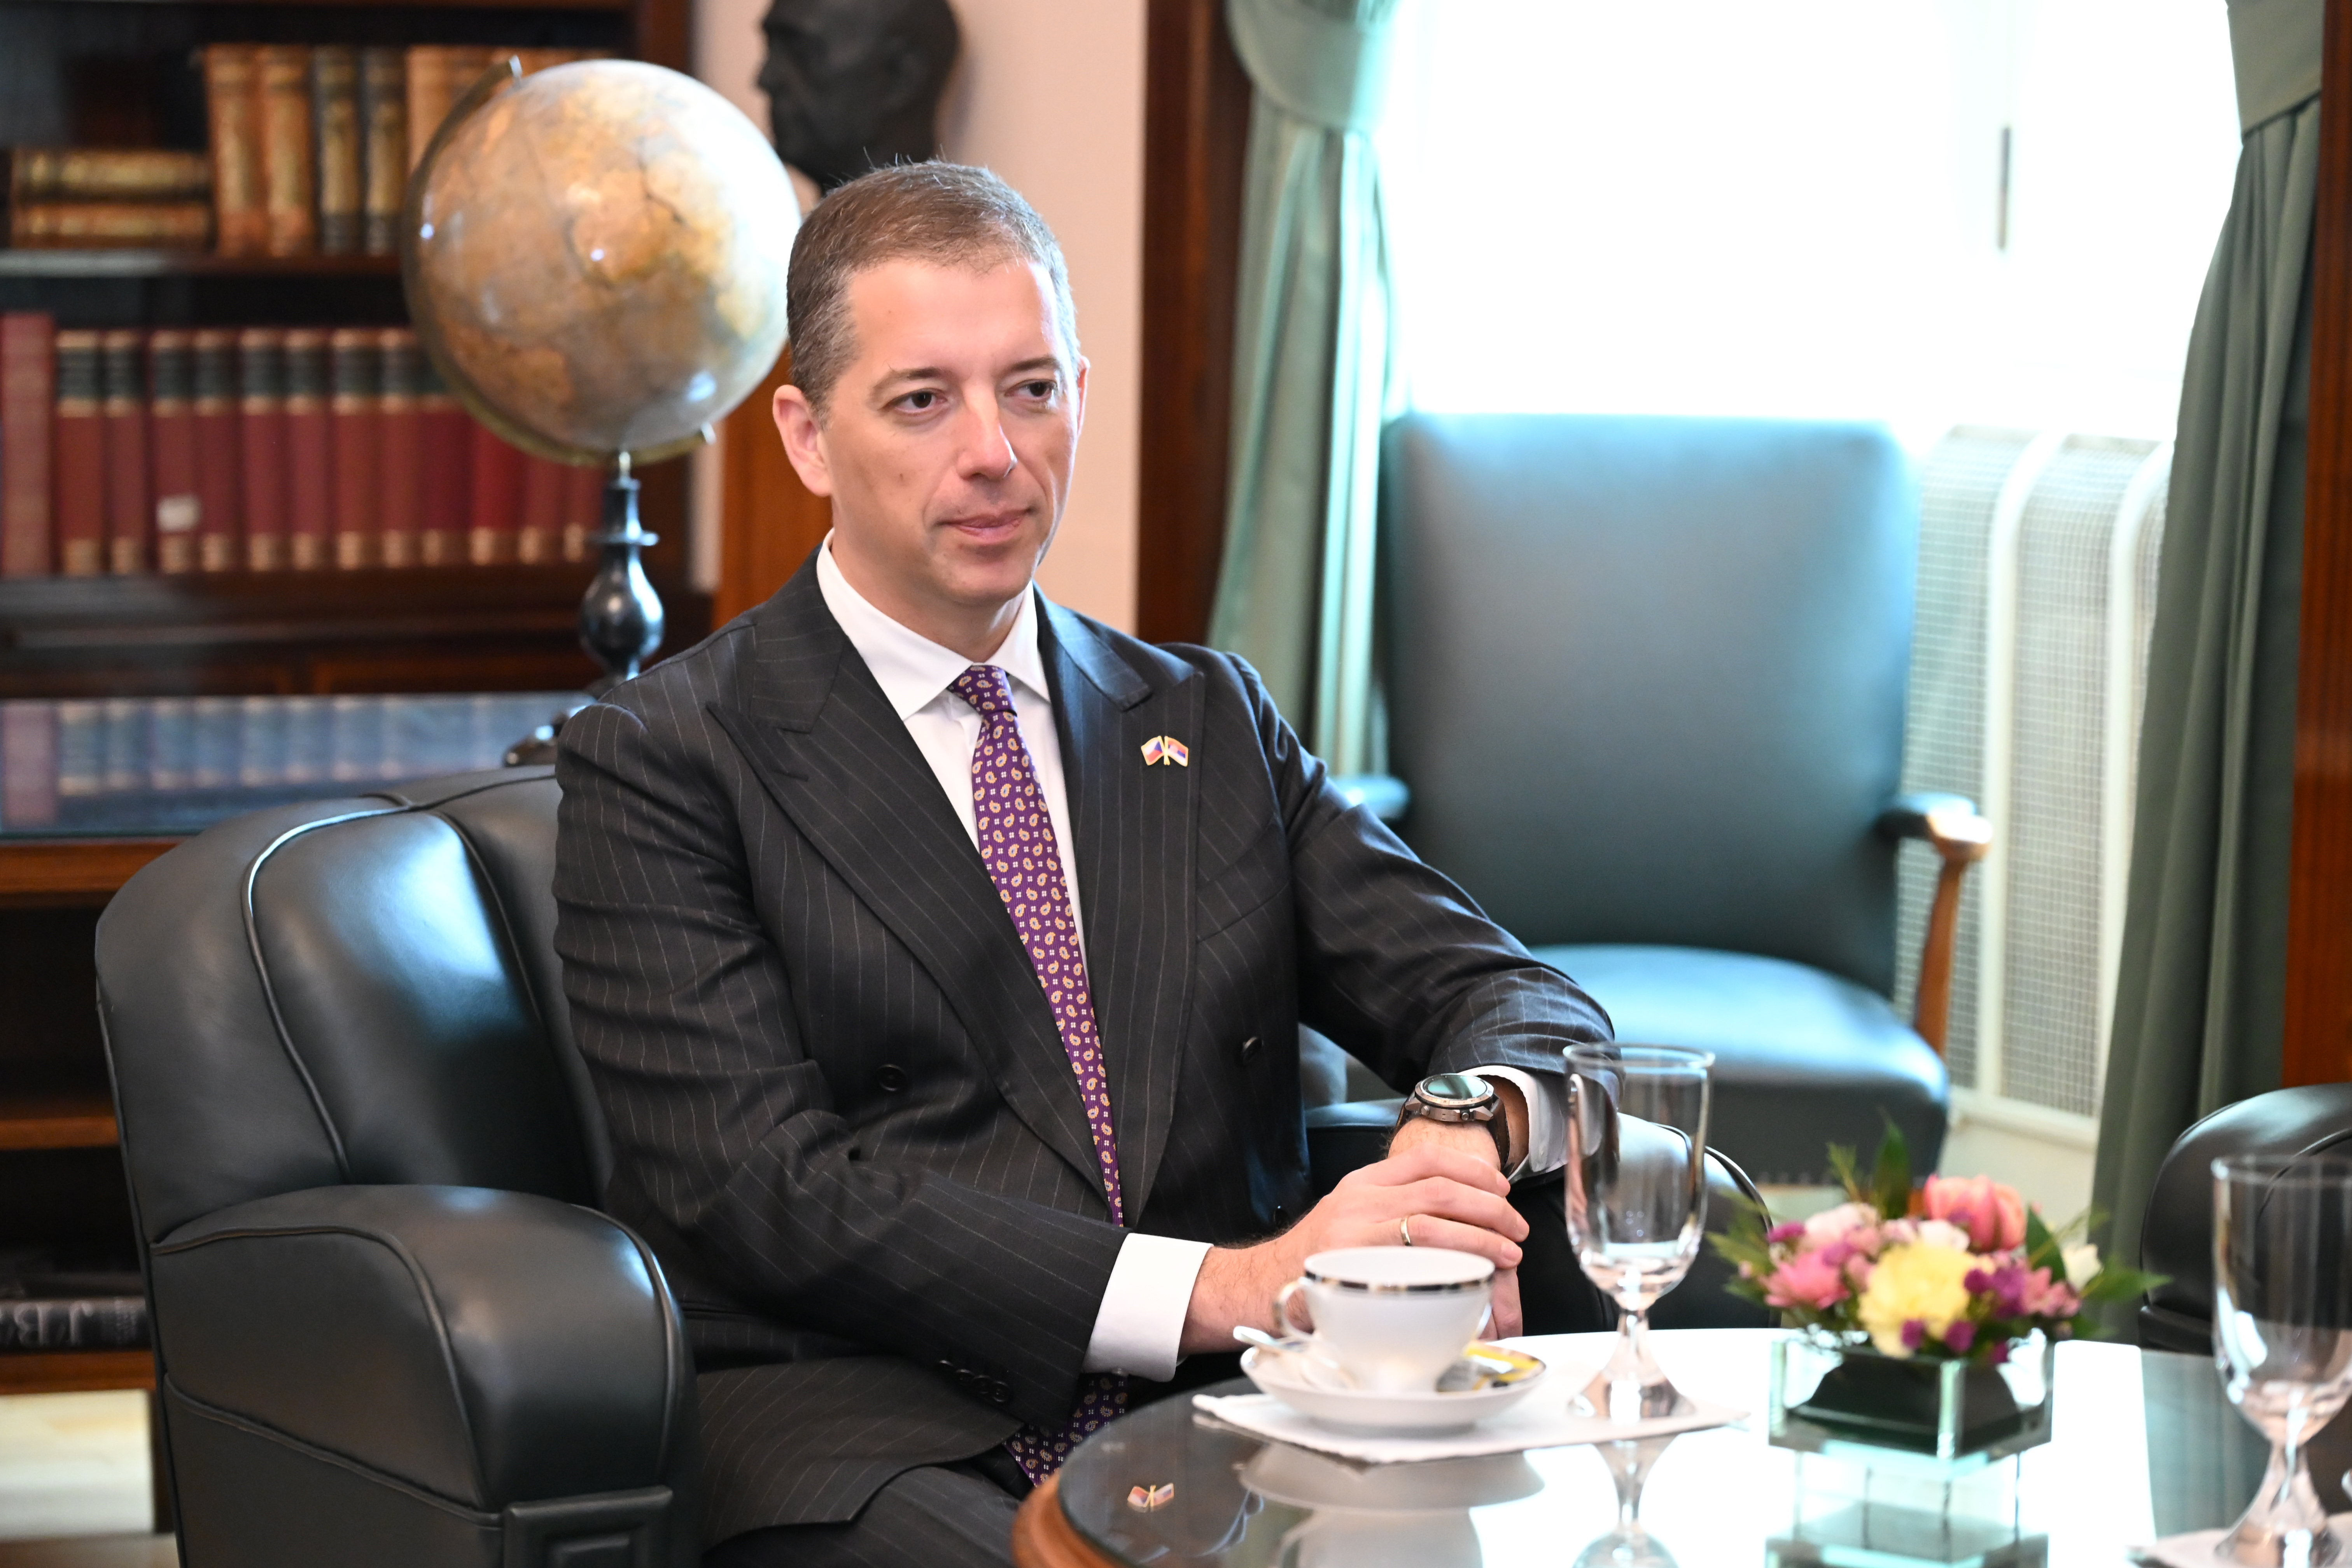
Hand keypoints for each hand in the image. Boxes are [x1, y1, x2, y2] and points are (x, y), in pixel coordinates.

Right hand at [1178, 1142, 1529, 1353]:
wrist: (1257, 1286)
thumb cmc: (1313, 1260)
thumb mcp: (1349, 1217)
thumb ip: (1391, 1210)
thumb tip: (1455, 1218)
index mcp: (1363, 1182)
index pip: (1426, 1158)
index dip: (1472, 1168)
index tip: (1501, 1186)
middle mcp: (1360, 1198)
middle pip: (1441, 1187)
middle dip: (1490, 1207)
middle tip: (1515, 1228)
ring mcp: (1356, 1230)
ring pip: (1434, 1220)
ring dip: (1481, 1237)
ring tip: (1507, 1254)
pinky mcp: (1354, 1263)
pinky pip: (1415, 1257)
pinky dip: (1454, 1263)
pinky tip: (1474, 1275)